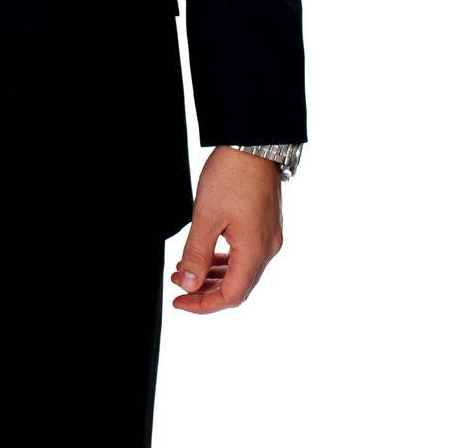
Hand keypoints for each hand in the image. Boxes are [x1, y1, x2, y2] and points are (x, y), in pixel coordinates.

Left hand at [169, 146, 283, 313]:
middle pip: (237, 287)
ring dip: (214, 275)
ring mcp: (269, 237)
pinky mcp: (265, 225)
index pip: (231, 296)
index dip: (203, 304)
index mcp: (255, 251)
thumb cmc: (231, 175)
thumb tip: (189, 285)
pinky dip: (225, 260)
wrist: (253, 143)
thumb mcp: (206, 215)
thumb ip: (196, 253)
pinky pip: (246, 254)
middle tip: (179, 286)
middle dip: (206, 291)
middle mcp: (267, 248)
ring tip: (187, 271)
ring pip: (242, 271)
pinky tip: (207, 254)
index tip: (179, 301)